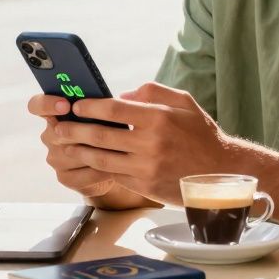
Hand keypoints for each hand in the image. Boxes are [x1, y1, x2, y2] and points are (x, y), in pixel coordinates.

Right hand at [26, 94, 118, 197]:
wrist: (114, 164)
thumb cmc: (109, 132)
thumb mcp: (105, 114)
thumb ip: (101, 104)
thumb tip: (117, 97)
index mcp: (55, 114)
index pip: (37, 105)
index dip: (47, 104)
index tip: (65, 105)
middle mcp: (50, 136)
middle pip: (58, 131)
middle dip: (83, 131)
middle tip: (106, 130)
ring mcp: (55, 158)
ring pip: (74, 153)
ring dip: (97, 151)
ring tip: (119, 150)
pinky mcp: (64, 178)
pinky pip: (84, 173)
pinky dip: (102, 170)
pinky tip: (116, 167)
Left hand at [54, 83, 238, 204]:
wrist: (221, 173)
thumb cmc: (200, 135)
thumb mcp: (184, 102)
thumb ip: (152, 92)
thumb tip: (123, 95)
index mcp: (159, 118)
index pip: (114, 110)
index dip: (90, 107)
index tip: (76, 106)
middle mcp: (150, 143)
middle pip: (101, 135)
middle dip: (75, 130)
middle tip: (58, 126)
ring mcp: (146, 167)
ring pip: (102, 158)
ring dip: (79, 151)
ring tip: (65, 144)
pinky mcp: (145, 185)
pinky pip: (113, 175)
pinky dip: (96, 168)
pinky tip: (85, 161)